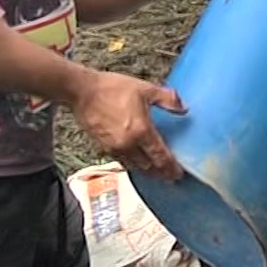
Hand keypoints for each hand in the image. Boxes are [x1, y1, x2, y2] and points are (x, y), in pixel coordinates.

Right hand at [70, 69, 188, 181]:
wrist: (82, 91)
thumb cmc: (110, 88)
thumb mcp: (144, 89)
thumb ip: (167, 99)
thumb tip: (183, 108)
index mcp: (141, 130)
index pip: (160, 156)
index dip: (171, 167)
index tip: (178, 173)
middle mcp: (129, 144)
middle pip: (149, 166)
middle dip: (161, 173)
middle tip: (170, 178)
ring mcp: (115, 147)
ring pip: (135, 167)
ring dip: (147, 172)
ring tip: (156, 174)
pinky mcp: (104, 146)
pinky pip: (122, 162)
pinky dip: (133, 165)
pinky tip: (136, 164)